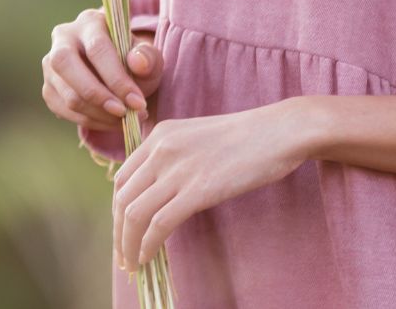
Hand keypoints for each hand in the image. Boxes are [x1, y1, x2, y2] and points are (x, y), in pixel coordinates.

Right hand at [41, 8, 162, 136]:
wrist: (117, 72)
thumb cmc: (133, 60)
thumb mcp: (148, 56)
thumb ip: (148, 57)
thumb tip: (136, 62)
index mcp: (90, 22)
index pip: (97, 48)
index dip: (117, 78)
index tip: (138, 102)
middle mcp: (63, 38)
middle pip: (66, 64)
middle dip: (98, 95)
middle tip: (124, 113)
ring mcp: (50, 64)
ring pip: (67, 94)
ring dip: (98, 114)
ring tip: (124, 120)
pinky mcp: (48, 87)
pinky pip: (64, 110)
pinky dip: (90, 122)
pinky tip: (109, 121)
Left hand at [112, 98, 314, 272]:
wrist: (278, 131)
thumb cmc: (246, 137)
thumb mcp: (196, 136)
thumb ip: (173, 156)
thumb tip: (158, 190)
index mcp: (159, 134)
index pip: (121, 179)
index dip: (116, 210)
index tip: (121, 232)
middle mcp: (161, 149)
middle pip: (122, 198)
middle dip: (118, 232)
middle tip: (123, 256)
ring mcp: (178, 169)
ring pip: (134, 213)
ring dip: (128, 244)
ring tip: (133, 264)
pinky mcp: (199, 189)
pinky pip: (160, 223)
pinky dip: (148, 244)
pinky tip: (149, 257)